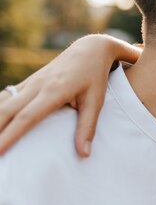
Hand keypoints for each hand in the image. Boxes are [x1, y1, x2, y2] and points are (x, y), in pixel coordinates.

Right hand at [0, 34, 141, 156]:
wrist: (90, 49)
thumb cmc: (95, 77)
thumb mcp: (96, 101)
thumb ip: (87, 127)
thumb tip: (84, 154)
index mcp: (54, 91)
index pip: (27, 117)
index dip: (11, 135)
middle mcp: (38, 85)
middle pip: (8, 110)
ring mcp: (31, 82)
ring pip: (3, 102)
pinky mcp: (28, 81)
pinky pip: (6, 95)